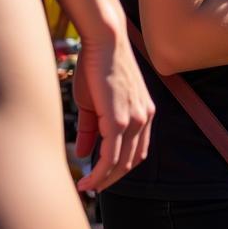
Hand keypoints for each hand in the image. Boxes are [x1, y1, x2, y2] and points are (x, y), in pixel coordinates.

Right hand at [74, 31, 154, 192]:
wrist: (104, 41)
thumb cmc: (98, 67)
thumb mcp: (94, 103)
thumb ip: (91, 129)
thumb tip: (83, 154)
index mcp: (143, 112)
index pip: (136, 151)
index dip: (118, 167)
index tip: (100, 177)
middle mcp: (144, 117)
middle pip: (130, 161)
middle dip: (111, 178)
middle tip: (91, 187)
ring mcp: (134, 119)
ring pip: (121, 162)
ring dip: (103, 179)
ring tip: (86, 187)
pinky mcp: (119, 119)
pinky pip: (110, 155)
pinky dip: (99, 172)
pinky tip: (86, 181)